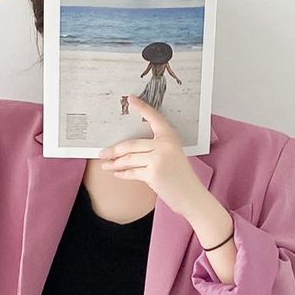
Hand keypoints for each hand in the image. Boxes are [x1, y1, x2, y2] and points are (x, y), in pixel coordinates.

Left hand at [95, 98, 201, 217]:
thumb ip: (156, 148)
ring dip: (114, 163)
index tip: (130, 99)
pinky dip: (122, 174)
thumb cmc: (181, 177)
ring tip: (105, 165)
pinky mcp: (153, 173)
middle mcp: (164, 145)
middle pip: (131, 144)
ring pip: (128, 159)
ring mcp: (158, 158)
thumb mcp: (173, 155)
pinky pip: (132, 172)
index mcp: (170, 136)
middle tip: (102, 153)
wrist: (191, 196)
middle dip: (114, 150)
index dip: (142, 107)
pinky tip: (117, 174)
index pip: (154, 117)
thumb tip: (129, 148)